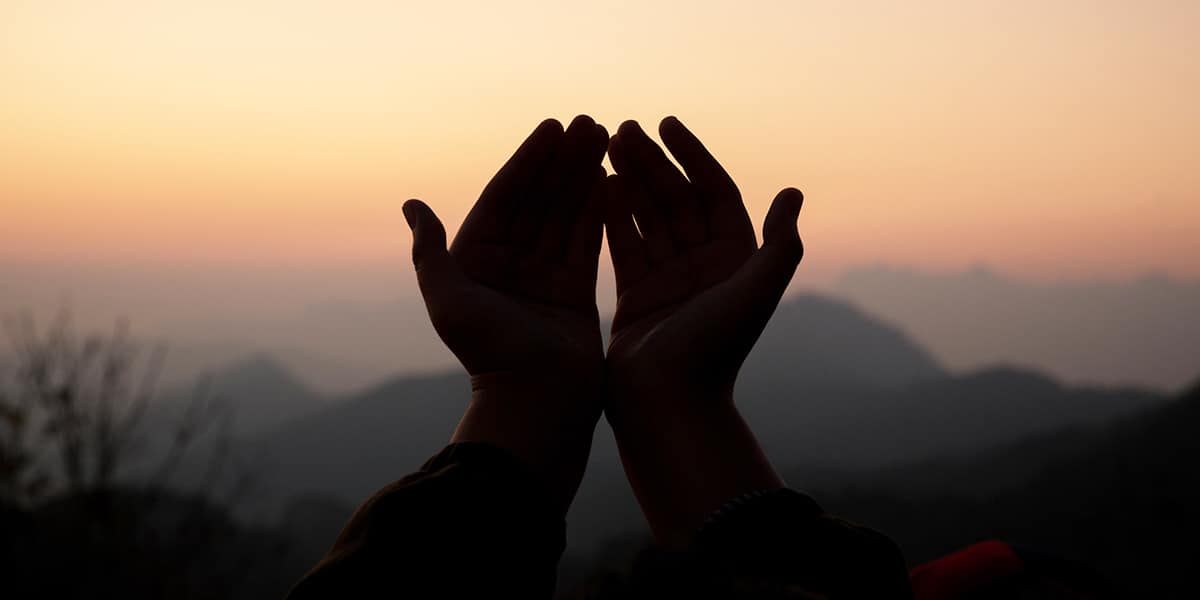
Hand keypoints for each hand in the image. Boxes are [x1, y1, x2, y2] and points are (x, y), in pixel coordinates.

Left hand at [403, 115, 608, 512]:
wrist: (535, 402)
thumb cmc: (488, 352)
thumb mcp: (447, 298)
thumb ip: (431, 252)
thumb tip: (412, 205)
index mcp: (477, 260)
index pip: (505, 197)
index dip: (528, 161)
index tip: (552, 127)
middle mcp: (510, 265)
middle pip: (539, 200)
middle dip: (563, 161)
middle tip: (590, 123)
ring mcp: (544, 278)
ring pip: (567, 215)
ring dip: (585, 177)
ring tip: (608, 139)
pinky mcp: (575, 293)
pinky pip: (589, 243)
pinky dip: (601, 212)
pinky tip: (615, 180)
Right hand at [603, 117, 804, 542]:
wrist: (670, 408)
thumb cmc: (715, 351)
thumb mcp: (755, 293)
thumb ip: (779, 245)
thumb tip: (793, 193)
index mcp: (736, 261)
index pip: (715, 193)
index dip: (693, 156)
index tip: (666, 124)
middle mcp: (704, 268)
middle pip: (677, 200)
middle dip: (652, 162)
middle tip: (623, 127)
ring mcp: (669, 282)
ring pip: (647, 218)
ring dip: (629, 181)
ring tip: (604, 146)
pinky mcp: (636, 298)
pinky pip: (623, 246)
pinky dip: (610, 216)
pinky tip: (594, 186)